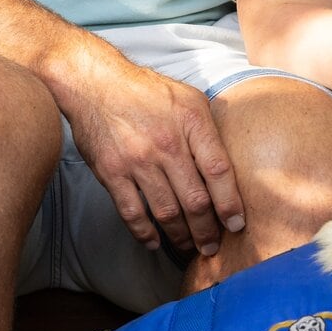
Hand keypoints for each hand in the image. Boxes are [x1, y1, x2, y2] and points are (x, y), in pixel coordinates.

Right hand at [62, 52, 245, 256]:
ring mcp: (137, 160)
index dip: (231, 203)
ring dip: (181, 236)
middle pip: (195, 200)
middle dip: (207, 230)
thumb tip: (233, 162)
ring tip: (189, 246)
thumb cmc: (146, 91)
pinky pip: (132, 213)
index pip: (219, 171)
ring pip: (166, 212)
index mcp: (191, 123)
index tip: (236, 224)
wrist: (95, 83)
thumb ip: (210, 130)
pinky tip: (154, 242)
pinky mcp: (112, 172)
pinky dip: (144, 233)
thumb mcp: (189, 98)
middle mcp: (166, 144)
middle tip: (213, 247)